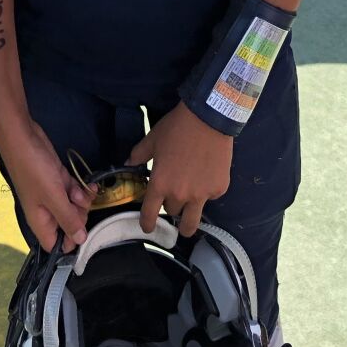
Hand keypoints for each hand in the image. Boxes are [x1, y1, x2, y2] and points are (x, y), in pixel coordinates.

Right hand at [0, 117, 93, 250]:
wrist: (23, 137)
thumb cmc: (34, 169)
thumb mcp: (54, 197)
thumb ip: (68, 219)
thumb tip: (80, 240)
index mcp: (40, 221)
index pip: (56, 244)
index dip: (70, 243)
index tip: (84, 232)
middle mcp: (46, 210)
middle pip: (68, 224)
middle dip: (80, 216)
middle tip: (81, 204)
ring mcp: (52, 194)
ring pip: (73, 206)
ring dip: (82, 200)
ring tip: (83, 190)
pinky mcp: (57, 179)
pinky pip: (73, 191)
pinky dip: (81, 188)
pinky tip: (88, 184)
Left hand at [128, 103, 233, 236]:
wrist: (208, 119)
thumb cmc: (177, 128)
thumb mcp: (153, 139)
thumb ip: (138, 155)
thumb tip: (128, 164)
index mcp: (160, 183)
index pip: (149, 214)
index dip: (147, 224)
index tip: (147, 228)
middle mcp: (180, 194)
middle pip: (172, 212)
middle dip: (171, 205)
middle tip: (173, 195)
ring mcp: (202, 194)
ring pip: (192, 219)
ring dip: (187, 219)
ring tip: (187, 221)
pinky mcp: (219, 189)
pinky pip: (210, 198)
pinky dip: (207, 192)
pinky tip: (208, 177)